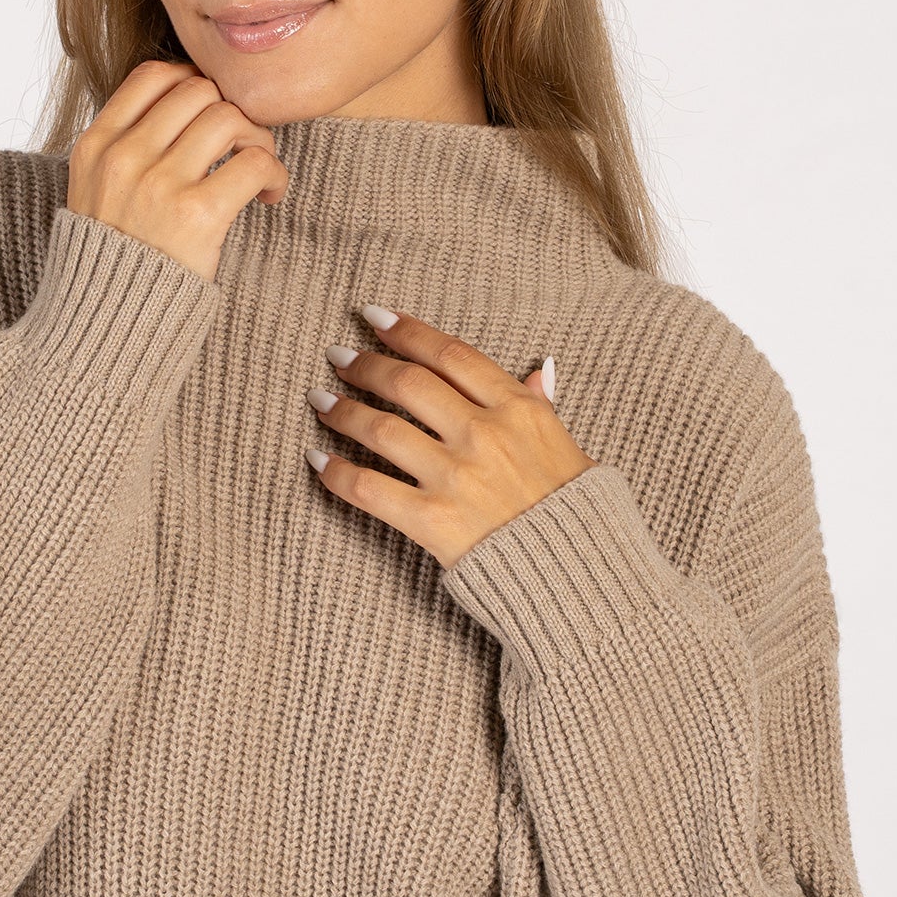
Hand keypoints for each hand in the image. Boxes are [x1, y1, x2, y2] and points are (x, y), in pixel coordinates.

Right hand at [64, 60, 288, 283]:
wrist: (107, 323)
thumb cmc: (113, 259)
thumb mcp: (93, 191)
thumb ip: (125, 148)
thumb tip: (183, 104)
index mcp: (95, 145)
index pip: (153, 75)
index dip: (193, 83)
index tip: (209, 112)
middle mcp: (123, 157)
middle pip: (198, 91)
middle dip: (229, 111)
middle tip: (240, 146)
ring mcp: (158, 184)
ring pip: (228, 117)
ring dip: (256, 139)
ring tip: (255, 168)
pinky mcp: (197, 214)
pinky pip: (254, 162)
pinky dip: (274, 172)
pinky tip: (268, 194)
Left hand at [306, 306, 596, 570]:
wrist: (580, 579)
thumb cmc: (575, 514)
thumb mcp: (569, 448)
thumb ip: (542, 408)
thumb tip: (538, 372)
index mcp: (518, 410)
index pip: (451, 355)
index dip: (408, 331)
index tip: (375, 318)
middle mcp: (483, 435)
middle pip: (408, 383)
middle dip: (366, 364)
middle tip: (339, 357)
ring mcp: (456, 477)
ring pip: (380, 428)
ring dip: (342, 409)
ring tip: (320, 399)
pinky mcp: (432, 521)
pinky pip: (367, 487)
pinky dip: (335, 471)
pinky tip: (316, 458)